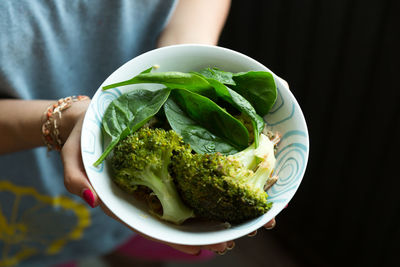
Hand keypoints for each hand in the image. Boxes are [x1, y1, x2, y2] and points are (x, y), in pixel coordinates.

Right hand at [59, 98, 276, 255]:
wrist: (88, 119)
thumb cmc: (81, 138)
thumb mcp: (73, 157)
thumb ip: (75, 179)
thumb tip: (90, 199)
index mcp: (124, 200)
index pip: (150, 226)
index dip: (174, 240)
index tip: (199, 250)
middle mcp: (143, 193)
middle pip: (173, 219)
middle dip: (200, 232)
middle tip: (230, 240)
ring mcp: (154, 179)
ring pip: (182, 201)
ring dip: (207, 212)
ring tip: (234, 222)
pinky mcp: (161, 163)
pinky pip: (182, 177)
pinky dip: (201, 186)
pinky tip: (220, 190)